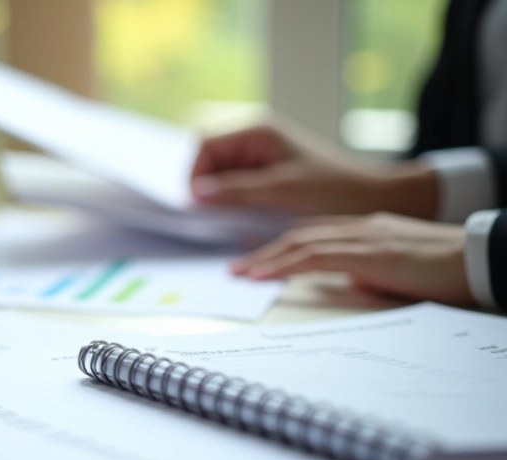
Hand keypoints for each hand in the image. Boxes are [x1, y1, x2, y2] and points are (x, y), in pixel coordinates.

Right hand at [190, 118, 439, 218]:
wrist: (372, 201)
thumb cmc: (333, 191)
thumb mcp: (280, 191)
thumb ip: (235, 191)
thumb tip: (196, 194)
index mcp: (257, 131)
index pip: (205, 145)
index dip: (195, 174)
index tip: (198, 205)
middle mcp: (255, 139)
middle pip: (209, 159)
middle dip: (206, 187)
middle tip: (211, 217)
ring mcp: (260, 157)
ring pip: (220, 176)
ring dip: (219, 198)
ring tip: (228, 220)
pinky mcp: (266, 176)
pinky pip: (235, 187)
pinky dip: (232, 203)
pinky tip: (241, 219)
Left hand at [231, 213, 472, 305]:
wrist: (480, 257)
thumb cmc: (446, 269)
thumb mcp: (398, 269)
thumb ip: (370, 271)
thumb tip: (350, 283)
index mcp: (367, 230)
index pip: (313, 235)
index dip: (282, 248)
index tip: (257, 262)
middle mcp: (360, 227)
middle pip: (300, 236)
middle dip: (265, 253)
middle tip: (236, 269)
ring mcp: (364, 237)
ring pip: (302, 244)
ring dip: (267, 260)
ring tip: (241, 274)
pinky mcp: (371, 253)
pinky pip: (317, 258)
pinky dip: (286, 266)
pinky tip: (266, 275)